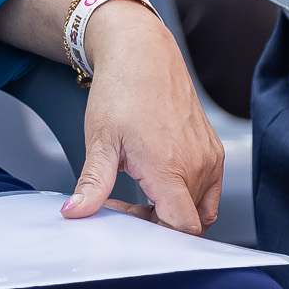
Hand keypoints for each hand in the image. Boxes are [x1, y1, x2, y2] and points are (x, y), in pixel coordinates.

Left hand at [68, 0, 223, 236]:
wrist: (142, 52)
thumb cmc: (121, 90)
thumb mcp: (100, 140)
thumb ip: (92, 183)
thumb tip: (75, 213)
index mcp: (170, 167)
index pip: (182, 228)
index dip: (155, 236)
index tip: (127, 217)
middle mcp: (197, 164)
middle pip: (190, 223)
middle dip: (158, 224)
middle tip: (125, 203)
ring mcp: (209, 157)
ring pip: (201, 209)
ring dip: (173, 211)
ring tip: (141, 192)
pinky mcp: (213, 150)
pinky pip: (209, 190)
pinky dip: (188, 196)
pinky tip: (159, 181)